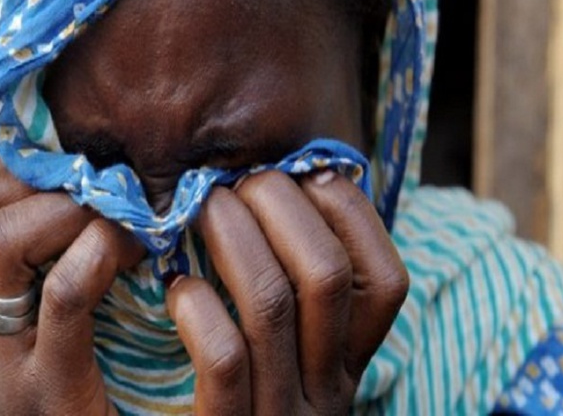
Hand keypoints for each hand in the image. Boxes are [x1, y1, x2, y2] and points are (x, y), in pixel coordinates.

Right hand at [0, 155, 144, 414]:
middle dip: (50, 182)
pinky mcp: (50, 391)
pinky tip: (139, 260)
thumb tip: (87, 176)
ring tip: (123, 232)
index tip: (70, 180)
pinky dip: (105, 254)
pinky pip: (65, 291)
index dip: (15, 166)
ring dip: (76, 213)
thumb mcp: (51, 318)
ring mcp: (1, 359)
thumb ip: (56, 255)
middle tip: (104, 201)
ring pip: (6, 236)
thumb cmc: (85, 389)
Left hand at [165, 170, 408, 414]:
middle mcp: (330, 390)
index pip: (385, 280)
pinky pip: (226, 362)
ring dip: (233, 237)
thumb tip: (298, 189)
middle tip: (235, 179)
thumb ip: (299, 291)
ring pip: (272, 304)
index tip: (303, 171)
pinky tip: (178, 288)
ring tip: (201, 206)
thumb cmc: (247, 397)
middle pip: (327, 275)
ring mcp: (282, 415)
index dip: (349, 213)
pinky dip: (200, 311)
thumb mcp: (291, 352)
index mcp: (351, 362)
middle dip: (279, 207)